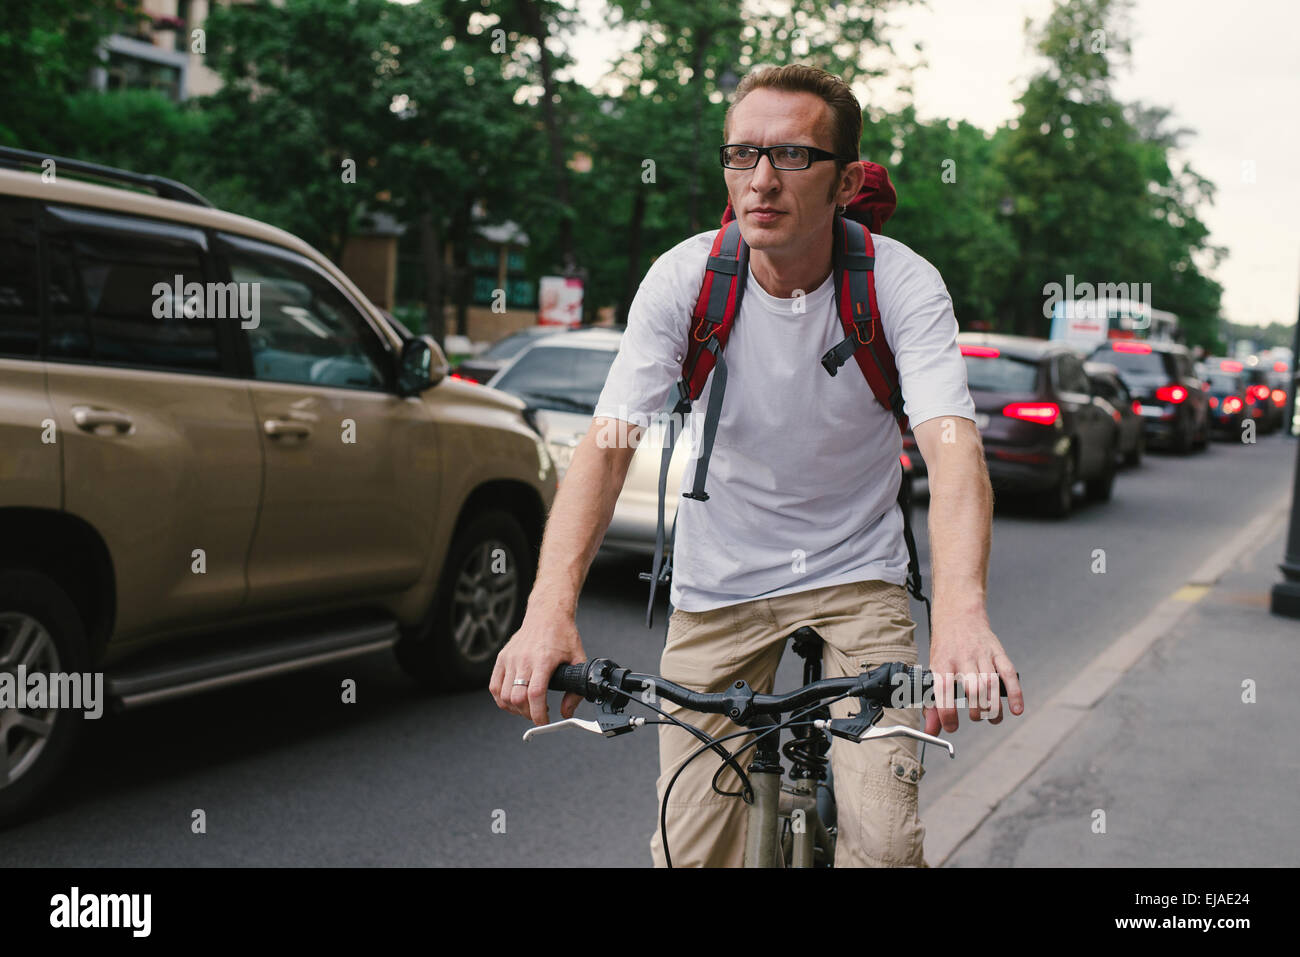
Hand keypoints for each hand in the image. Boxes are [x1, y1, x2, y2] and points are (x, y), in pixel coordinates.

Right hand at [490, 609, 585, 725]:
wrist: (547, 613)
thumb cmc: (562, 633)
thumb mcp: (578, 659)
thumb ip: (575, 689)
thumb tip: (566, 712)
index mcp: (543, 660)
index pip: (535, 694)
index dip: (538, 713)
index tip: (544, 721)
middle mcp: (524, 659)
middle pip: (517, 698)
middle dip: (528, 714)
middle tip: (538, 714)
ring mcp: (510, 658)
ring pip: (504, 695)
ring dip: (515, 709)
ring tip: (527, 708)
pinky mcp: (502, 658)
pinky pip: (494, 686)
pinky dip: (501, 699)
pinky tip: (513, 701)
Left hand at [924, 610, 1023, 734]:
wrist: (958, 615)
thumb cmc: (945, 647)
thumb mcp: (933, 670)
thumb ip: (933, 704)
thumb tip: (930, 732)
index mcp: (942, 662)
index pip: (944, 689)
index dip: (948, 712)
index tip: (952, 727)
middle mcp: (962, 657)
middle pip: (973, 687)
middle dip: (976, 708)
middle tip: (976, 718)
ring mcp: (982, 654)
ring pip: (991, 682)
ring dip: (994, 705)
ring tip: (994, 718)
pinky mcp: (997, 652)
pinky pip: (1008, 673)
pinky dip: (1015, 692)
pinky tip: (1016, 709)